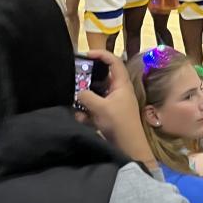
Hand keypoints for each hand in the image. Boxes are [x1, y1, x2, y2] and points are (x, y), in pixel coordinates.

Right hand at [77, 50, 156, 167]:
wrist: (128, 147)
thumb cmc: (119, 123)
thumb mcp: (100, 108)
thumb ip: (86, 96)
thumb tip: (78, 93)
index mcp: (122, 84)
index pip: (114, 61)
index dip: (101, 54)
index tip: (86, 54)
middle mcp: (118, 90)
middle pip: (102, 77)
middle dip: (87, 79)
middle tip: (74, 79)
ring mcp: (113, 102)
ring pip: (96, 93)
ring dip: (85, 98)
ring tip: (75, 102)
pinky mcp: (108, 114)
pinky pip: (94, 108)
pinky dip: (87, 111)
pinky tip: (81, 118)